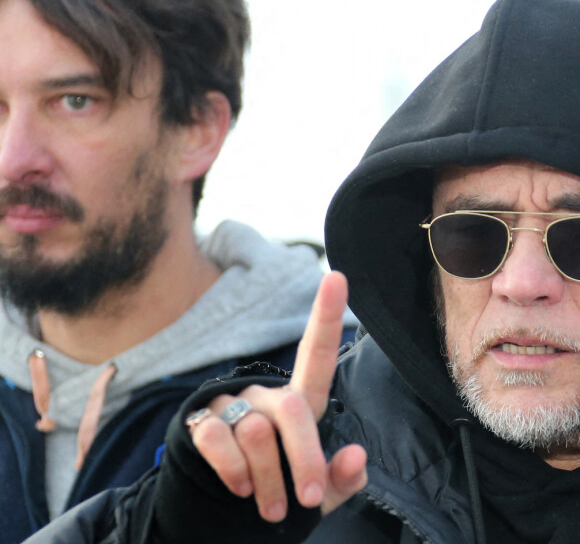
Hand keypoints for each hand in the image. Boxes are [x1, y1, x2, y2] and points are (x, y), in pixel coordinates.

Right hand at [190, 271, 366, 521]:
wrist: (223, 514)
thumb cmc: (280, 494)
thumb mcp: (317, 493)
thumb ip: (339, 478)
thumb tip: (357, 456)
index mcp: (300, 403)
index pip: (316, 355)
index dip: (326, 315)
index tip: (338, 276)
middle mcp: (266, 395)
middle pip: (291, 409)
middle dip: (305, 458)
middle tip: (308, 498)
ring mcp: (232, 405)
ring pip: (255, 434)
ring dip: (267, 481)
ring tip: (269, 506)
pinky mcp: (200, 420)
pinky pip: (217, 440)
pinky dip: (232, 473)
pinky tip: (237, 487)